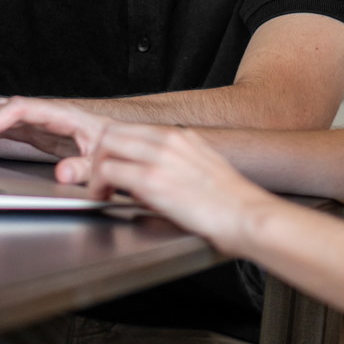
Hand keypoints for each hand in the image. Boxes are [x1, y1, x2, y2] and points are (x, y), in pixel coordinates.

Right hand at [0, 97, 112, 179]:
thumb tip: (62, 174)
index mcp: (60, 114)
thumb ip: (83, 167)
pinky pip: (5, 126)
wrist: (118, 141)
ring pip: (1, 114)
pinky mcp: (36, 130)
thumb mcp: (101, 160)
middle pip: (4, 109)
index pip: (20, 107)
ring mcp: (39, 120)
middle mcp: (46, 113)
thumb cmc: (110, 146)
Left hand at [87, 122, 280, 255]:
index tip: (109, 164)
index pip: (130, 127)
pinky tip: (105, 199)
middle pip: (113, 132)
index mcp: (180, 136)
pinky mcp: (153, 180)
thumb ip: (176, 162)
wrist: (247, 215)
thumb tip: (149, 170)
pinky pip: (109, 171)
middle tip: (101, 179)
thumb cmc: (229, 201)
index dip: (112, 147)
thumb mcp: (203, 166)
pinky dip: (99, 185)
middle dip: (99, 155)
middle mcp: (168, 140)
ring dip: (96, 170)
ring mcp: (159, 157)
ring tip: (101, 191)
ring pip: (106, 146)